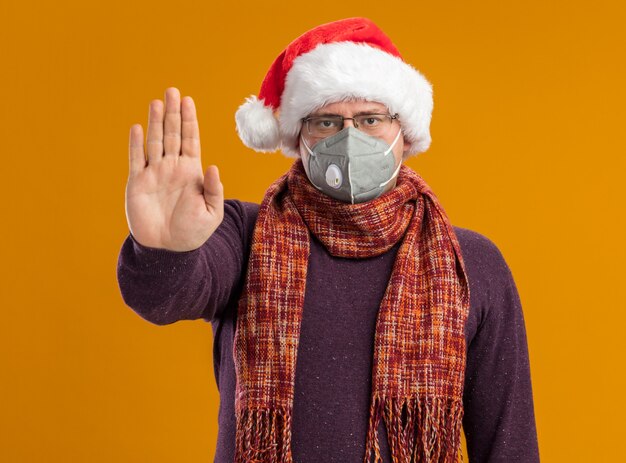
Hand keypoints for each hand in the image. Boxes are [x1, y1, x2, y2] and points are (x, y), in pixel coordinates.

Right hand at [125, 87, 223, 251]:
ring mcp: (154, 173)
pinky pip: (136, 159)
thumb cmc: (192, 232)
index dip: (189, 121)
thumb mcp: (211, 213)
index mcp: (191, 172)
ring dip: (156, 122)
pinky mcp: (137, 182)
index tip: (188, 101)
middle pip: (172, 134)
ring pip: (155, 141)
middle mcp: (172, 168)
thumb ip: (213, 189)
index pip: (190, 140)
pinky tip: (138, 127)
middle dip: (173, 113)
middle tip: (173, 91)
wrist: (168, 249)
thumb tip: (213, 167)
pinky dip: (137, 144)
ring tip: (157, 102)